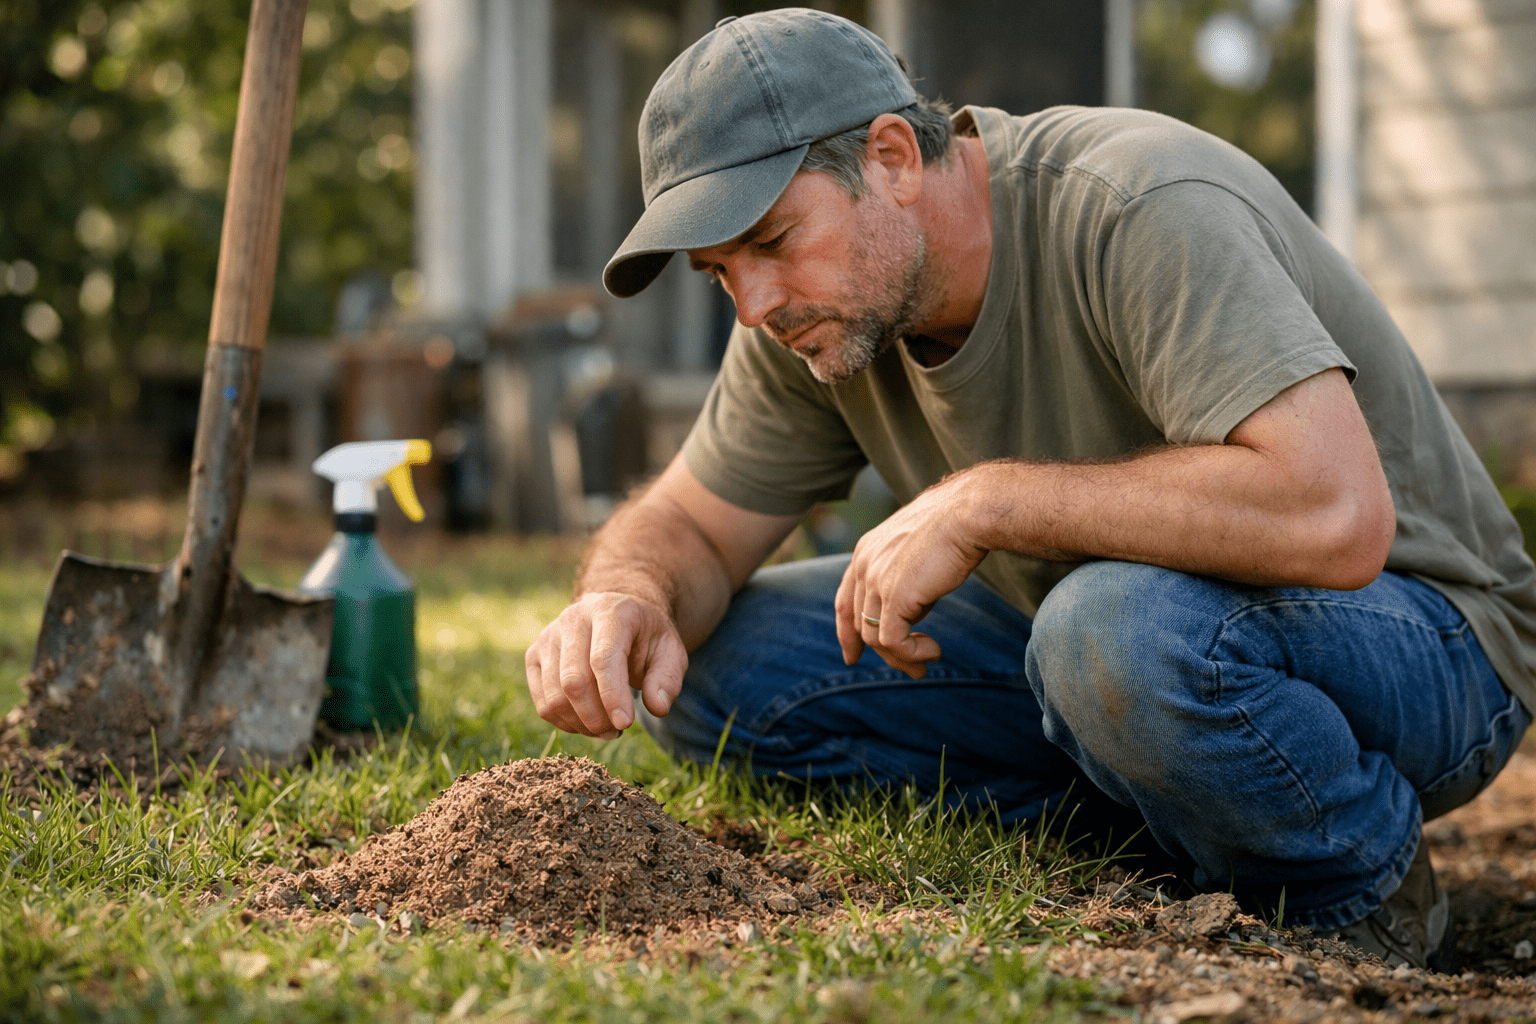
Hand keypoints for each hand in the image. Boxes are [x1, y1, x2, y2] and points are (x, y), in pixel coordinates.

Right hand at [525, 592, 687, 738]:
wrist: (617, 617)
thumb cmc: (645, 638)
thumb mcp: (670, 652)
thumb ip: (667, 679)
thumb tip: (658, 707)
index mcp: (610, 611)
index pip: (603, 658)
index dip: (612, 695)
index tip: (624, 724)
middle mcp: (573, 618)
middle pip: (573, 681)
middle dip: (596, 717)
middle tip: (617, 730)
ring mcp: (549, 636)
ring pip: (555, 697)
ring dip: (581, 724)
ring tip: (606, 728)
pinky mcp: (534, 655)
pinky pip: (543, 703)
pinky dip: (565, 723)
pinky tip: (587, 722)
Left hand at [834, 474, 990, 677]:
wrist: (967, 514)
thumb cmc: (954, 527)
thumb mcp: (918, 551)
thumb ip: (906, 578)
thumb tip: (912, 612)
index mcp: (866, 551)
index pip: (845, 600)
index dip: (846, 631)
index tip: (852, 654)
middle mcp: (864, 565)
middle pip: (860, 624)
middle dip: (884, 653)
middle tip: (914, 670)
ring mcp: (876, 581)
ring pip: (874, 637)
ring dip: (902, 656)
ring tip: (927, 663)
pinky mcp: (894, 597)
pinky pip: (892, 641)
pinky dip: (911, 653)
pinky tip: (934, 650)